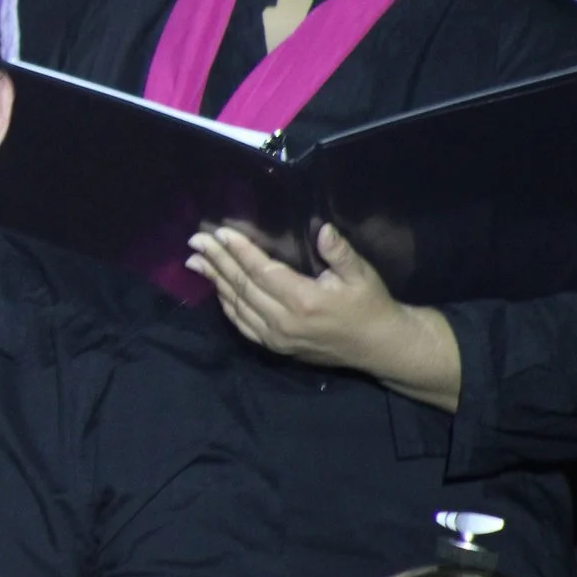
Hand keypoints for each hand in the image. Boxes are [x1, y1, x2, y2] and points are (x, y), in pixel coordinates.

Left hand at [188, 222, 461, 406]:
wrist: (381, 347)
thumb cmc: (371, 306)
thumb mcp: (362, 275)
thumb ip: (340, 253)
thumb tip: (322, 229)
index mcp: (304, 300)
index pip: (261, 271)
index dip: (238, 251)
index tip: (218, 233)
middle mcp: (284, 321)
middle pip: (242, 286)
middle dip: (217, 261)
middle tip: (195, 241)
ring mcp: (277, 337)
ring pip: (237, 306)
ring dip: (215, 281)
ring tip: (195, 261)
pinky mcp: (276, 348)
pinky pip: (243, 325)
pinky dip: (227, 305)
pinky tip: (217, 289)